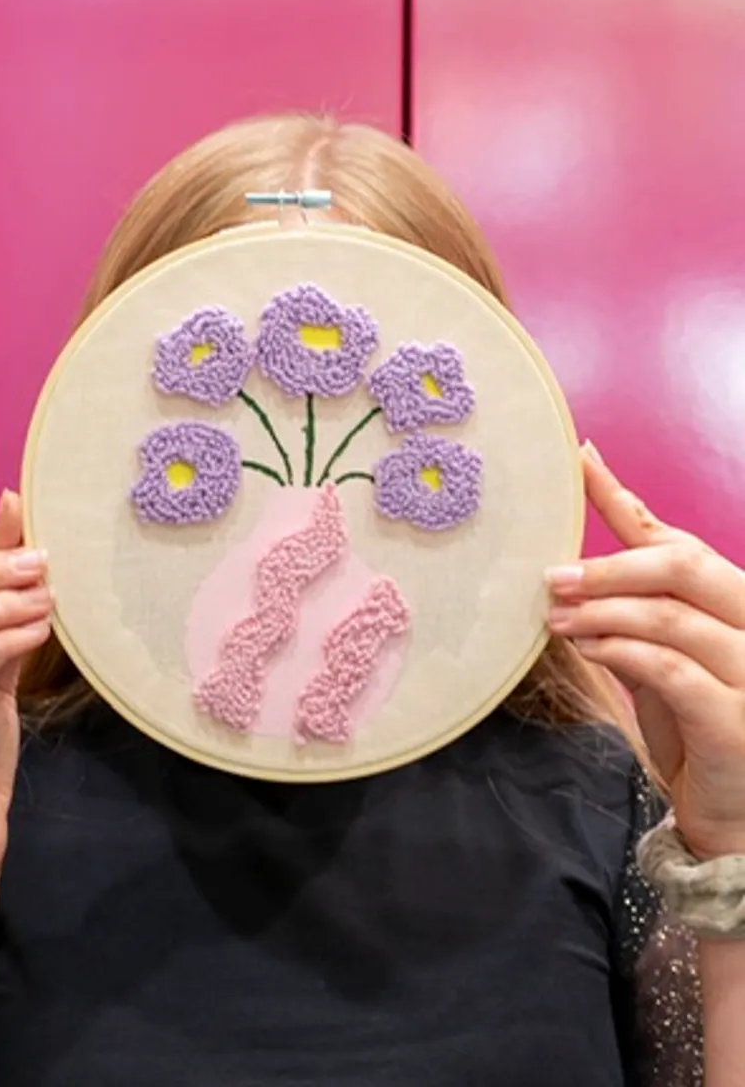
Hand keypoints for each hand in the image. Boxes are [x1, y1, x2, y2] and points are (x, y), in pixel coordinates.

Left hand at [546, 445, 744, 860]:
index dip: (623, 498)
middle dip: (610, 565)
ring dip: (603, 612)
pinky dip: (623, 652)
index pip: (677, 539)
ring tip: (555, 617)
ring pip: (671, 617)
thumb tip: (573, 566)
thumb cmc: (697, 730)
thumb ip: (637, 612)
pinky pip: (672, 671)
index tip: (580, 459)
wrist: (736, 818)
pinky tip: (588, 647)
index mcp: (736, 603)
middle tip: (552, 575)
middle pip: (683, 567)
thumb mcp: (664, 660)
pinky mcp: (738, 722)